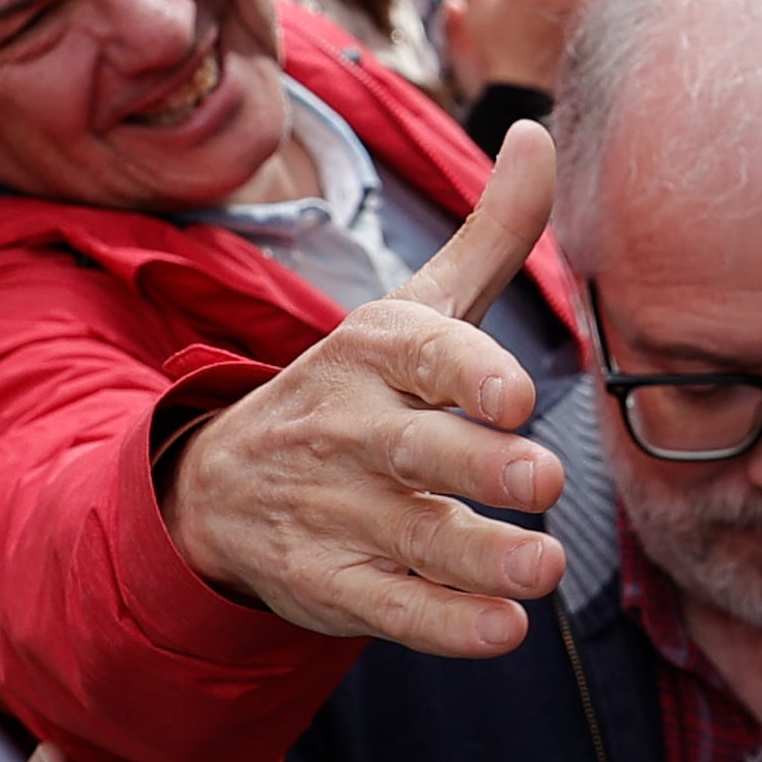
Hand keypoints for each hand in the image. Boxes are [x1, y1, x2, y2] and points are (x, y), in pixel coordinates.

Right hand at [160, 127, 570, 652]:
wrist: (218, 483)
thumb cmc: (358, 387)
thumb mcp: (415, 309)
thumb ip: (490, 231)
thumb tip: (540, 131)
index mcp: (375, 350)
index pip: (421, 351)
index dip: (467, 372)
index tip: (518, 395)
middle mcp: (350, 427)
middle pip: (417, 448)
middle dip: (480, 464)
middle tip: (543, 480)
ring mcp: (334, 510)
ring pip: (410, 534)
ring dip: (479, 556)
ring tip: (542, 568)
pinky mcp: (328, 582)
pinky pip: (386, 608)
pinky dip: (443, 624)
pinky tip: (500, 629)